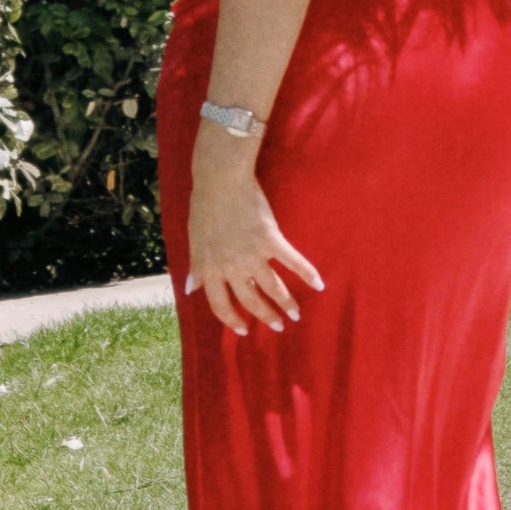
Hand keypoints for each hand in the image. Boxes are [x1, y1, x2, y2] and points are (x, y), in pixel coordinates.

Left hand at [184, 144, 325, 337]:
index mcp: (209, 268)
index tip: (243, 329)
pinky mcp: (271, 240)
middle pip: (250, 300)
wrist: (221, 180)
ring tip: (295, 314)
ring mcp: (252, 254)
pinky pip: (292, 261)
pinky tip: (319, 284)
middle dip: (265, 316)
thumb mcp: (195, 240)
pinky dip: (307, 273)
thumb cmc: (205, 207)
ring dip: (286, 303)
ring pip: (272, 287)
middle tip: (277, 326)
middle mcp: (231, 267)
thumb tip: (191, 289)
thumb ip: (197, 267)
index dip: (231, 320)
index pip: (220, 304)